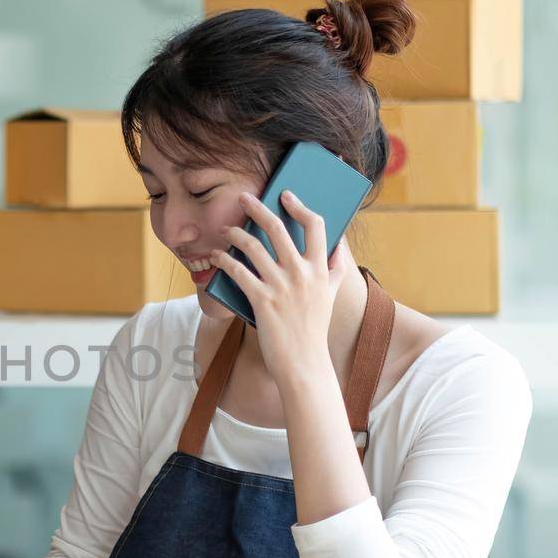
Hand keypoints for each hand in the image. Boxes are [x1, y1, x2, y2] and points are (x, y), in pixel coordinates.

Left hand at [212, 190, 349, 381]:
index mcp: (320, 269)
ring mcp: (281, 286)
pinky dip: (224, 261)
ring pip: (253, 246)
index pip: (315, 225)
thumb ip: (336, 267)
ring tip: (226, 229)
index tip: (285, 194)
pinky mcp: (262, 300)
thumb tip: (339, 243)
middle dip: (257, 208)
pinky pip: (238, 272)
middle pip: (277, 228)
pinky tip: (217, 257)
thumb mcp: (332, 295)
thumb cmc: (314, 328)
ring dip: (235, 233)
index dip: (299, 205)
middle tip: (243, 198)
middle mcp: (301, 273)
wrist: (304, 363)